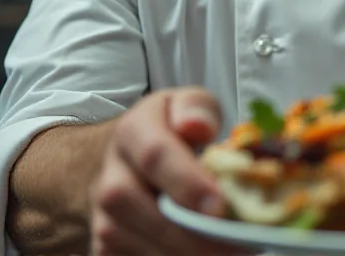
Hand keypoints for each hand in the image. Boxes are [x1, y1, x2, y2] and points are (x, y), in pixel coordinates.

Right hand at [89, 86, 255, 254]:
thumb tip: (198, 127)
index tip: (221, 206)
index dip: (189, 183)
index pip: (156, 157)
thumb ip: (197, 109)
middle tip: (241, 243)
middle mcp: (111, 179)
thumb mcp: (186, 104)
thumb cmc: (168, 129)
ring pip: (147, 249)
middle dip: (198, 235)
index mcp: (132, 132)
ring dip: (193, 254)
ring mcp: (104, 221)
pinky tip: (209, 254)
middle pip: (151, 214)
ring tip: (235, 250)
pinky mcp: (106, 252)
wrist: (124, 159)